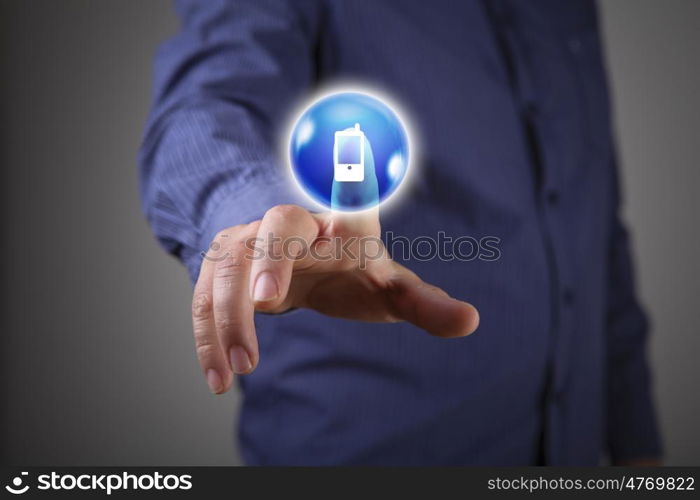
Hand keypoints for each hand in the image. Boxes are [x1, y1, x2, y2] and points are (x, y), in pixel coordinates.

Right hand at [191, 135, 478, 393]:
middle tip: (266, 297)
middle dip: (271, 255)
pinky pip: (205, 295)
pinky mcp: (222, 265)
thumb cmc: (348, 269)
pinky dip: (206, 333)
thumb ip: (424, 303)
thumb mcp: (387, 286)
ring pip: (231, 265)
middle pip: (280, 226)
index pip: (351, 198)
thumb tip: (472, 321)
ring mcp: (252, 240)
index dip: (350, 177)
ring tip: (242, 368)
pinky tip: (217, 376)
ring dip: (230, 314)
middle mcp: (294, 224)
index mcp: (342, 224)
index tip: (355, 148)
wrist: (295, 258)